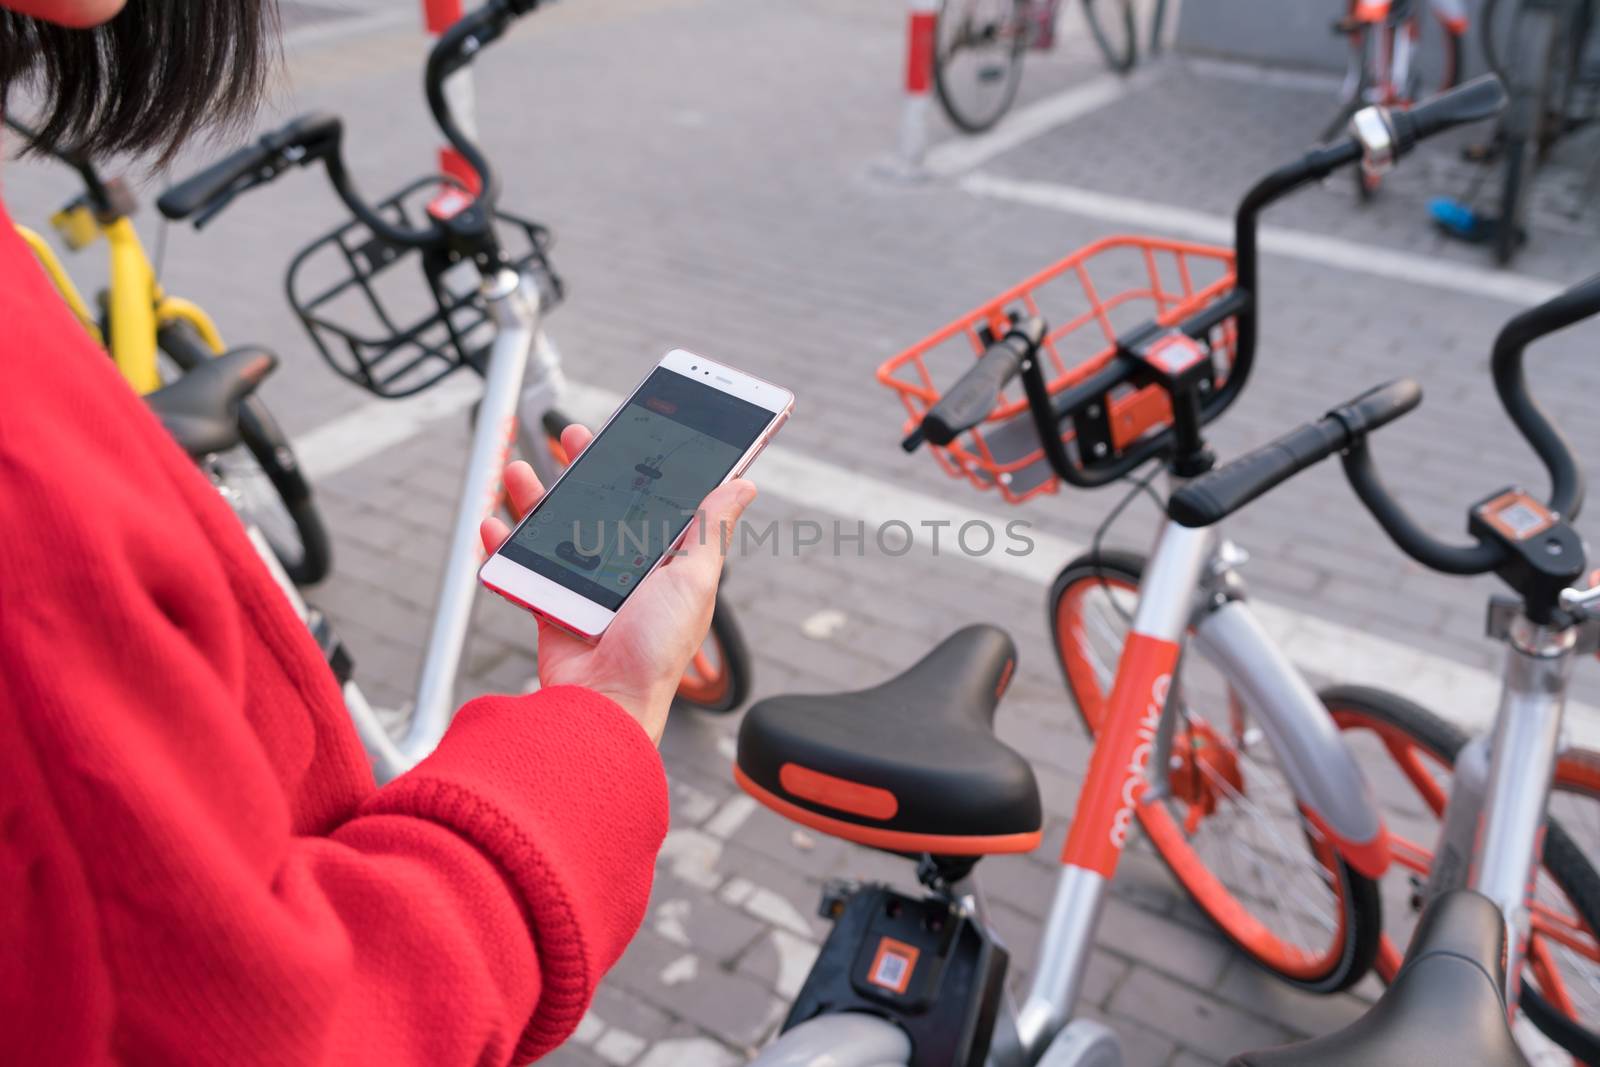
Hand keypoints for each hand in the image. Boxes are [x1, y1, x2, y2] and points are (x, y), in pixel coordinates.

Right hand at [480, 424, 756, 743]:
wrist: (606, 705)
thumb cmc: (657, 648)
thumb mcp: (694, 577)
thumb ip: (710, 527)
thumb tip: (743, 483)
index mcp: (665, 562)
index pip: (654, 502)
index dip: (643, 468)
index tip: (632, 433)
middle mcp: (626, 571)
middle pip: (600, 508)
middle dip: (584, 470)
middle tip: (573, 438)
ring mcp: (586, 588)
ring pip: (556, 531)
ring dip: (534, 498)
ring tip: (520, 472)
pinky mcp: (552, 607)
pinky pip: (524, 569)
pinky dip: (504, 545)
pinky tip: (493, 523)